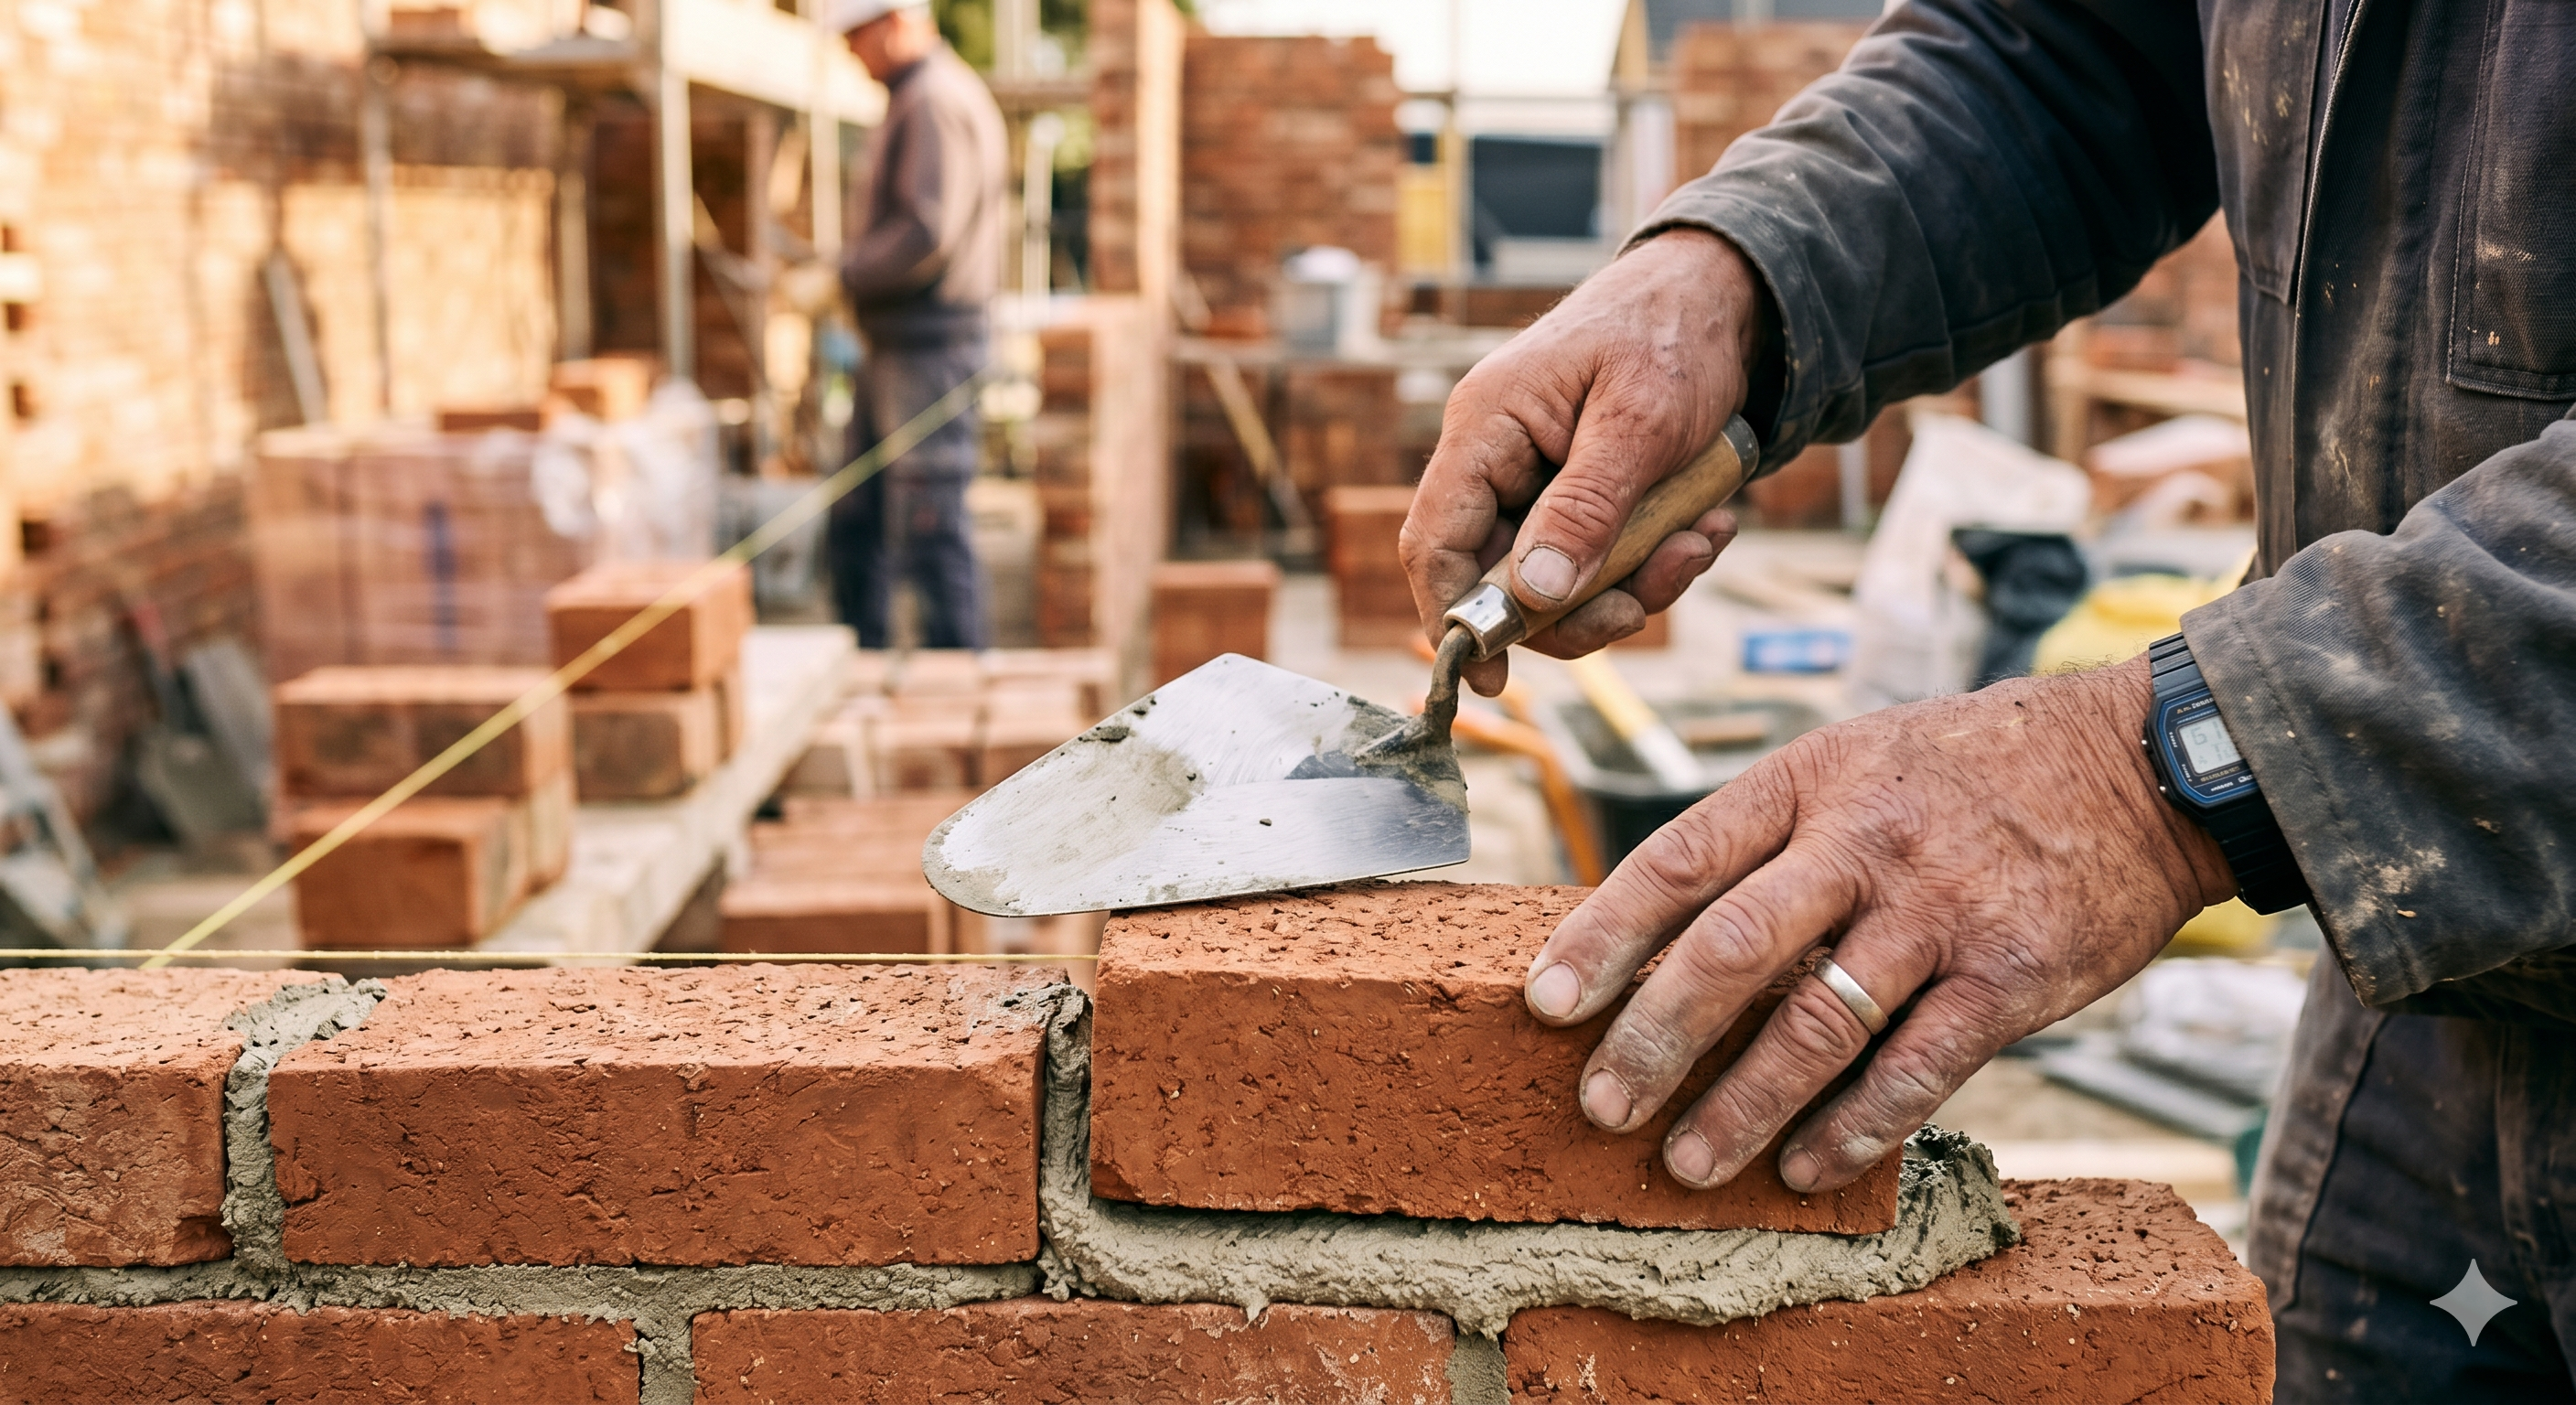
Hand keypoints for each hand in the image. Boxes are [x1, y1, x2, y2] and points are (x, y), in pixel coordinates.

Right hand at [1399, 229, 1770, 695]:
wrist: (1726, 296)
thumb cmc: (1673, 335)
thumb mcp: (1640, 422)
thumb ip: (1585, 507)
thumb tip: (1535, 593)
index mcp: (1486, 427)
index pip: (1433, 540)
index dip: (1450, 616)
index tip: (1486, 677)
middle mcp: (1500, 461)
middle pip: (1499, 580)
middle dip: (1578, 608)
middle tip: (1645, 603)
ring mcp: (1540, 483)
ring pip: (1559, 584)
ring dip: (1634, 584)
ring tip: (1702, 539)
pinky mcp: (1583, 499)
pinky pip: (1602, 563)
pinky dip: (1656, 561)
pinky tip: (1708, 523)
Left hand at [1522, 656, 2237, 1191]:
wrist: (2142, 763)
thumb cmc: (1969, 771)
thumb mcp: (1856, 761)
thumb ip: (1770, 840)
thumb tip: (1661, 940)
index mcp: (1810, 781)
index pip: (1680, 858)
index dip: (1603, 935)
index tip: (1545, 1002)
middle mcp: (1866, 842)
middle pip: (1732, 948)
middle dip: (1654, 1037)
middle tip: (1600, 1105)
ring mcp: (1940, 911)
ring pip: (1816, 1024)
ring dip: (1741, 1106)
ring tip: (1686, 1163)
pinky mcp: (2012, 976)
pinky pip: (1916, 1069)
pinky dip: (1854, 1129)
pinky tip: (1805, 1168)